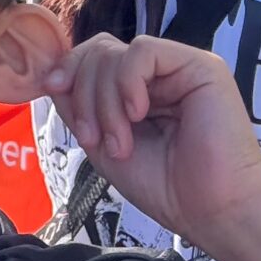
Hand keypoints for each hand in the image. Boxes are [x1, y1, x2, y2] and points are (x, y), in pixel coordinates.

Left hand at [45, 35, 260, 240]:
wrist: (210, 210)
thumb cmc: (162, 184)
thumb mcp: (100, 140)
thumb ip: (77, 104)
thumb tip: (50, 73)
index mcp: (136, 89)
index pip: (92, 56)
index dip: (67, 69)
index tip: (53, 90)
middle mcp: (158, 74)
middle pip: (98, 51)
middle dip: (84, 94)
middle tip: (94, 138)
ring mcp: (179, 67)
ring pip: (114, 53)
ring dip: (104, 101)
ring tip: (121, 142)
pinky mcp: (202, 67)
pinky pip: (143, 50)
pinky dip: (127, 81)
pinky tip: (138, 112)